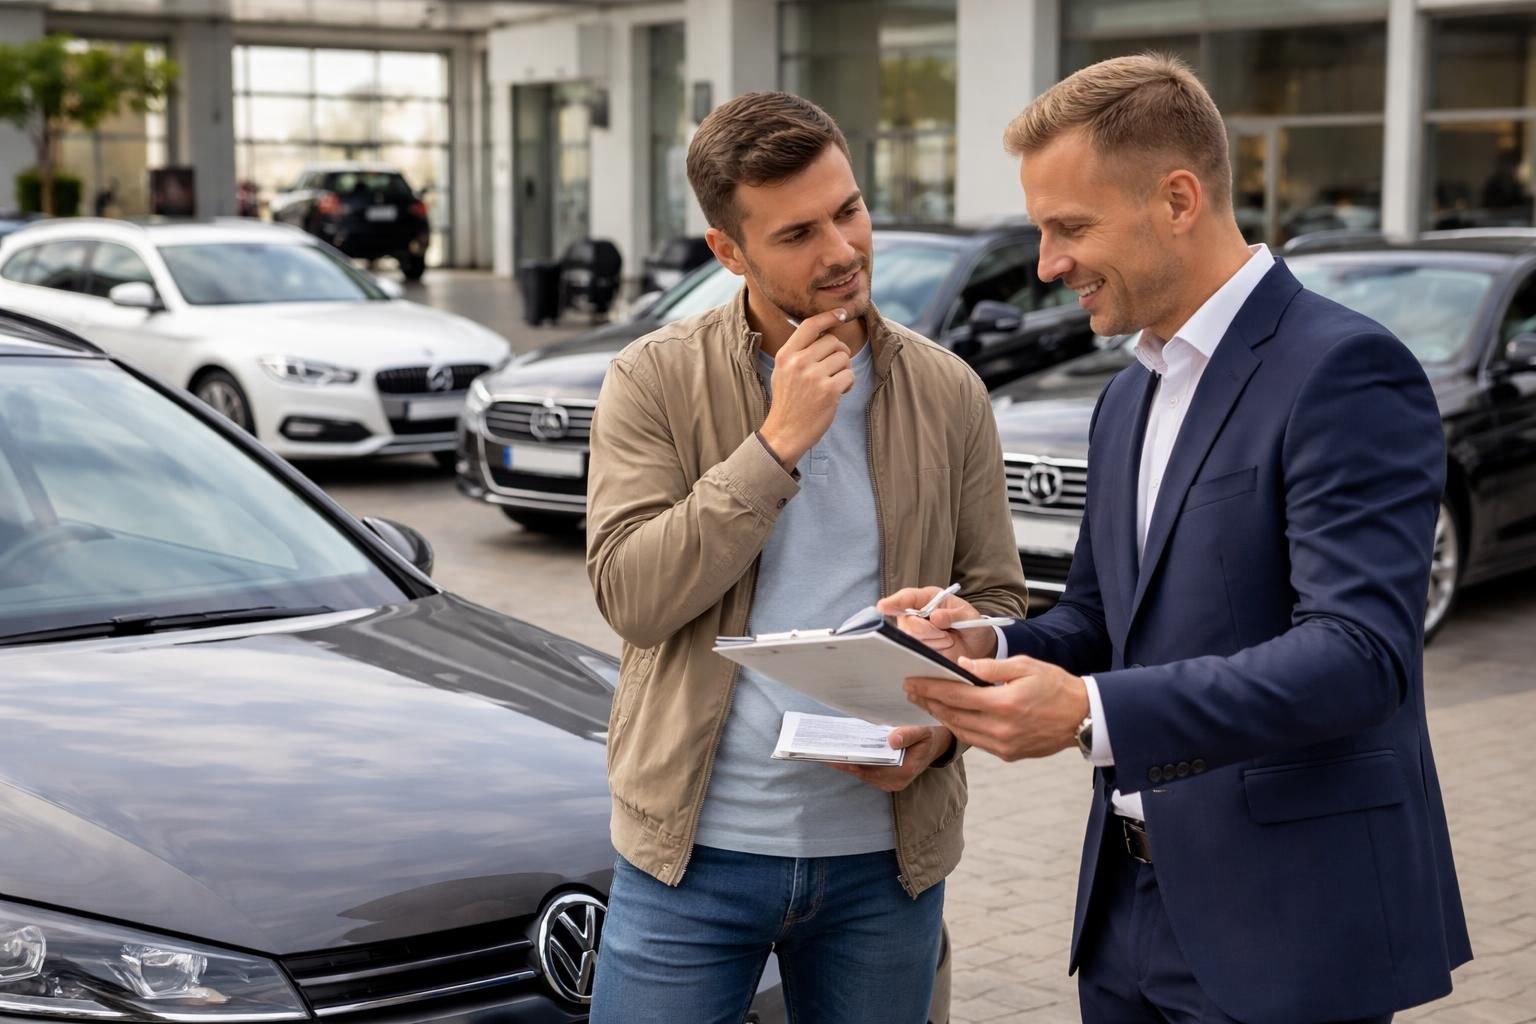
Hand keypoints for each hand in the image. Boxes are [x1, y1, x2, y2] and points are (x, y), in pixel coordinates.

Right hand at [758, 308, 855, 467]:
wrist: (785, 433)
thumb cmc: (788, 402)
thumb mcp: (783, 372)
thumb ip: (799, 352)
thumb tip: (824, 331)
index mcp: (786, 355)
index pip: (811, 325)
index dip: (829, 316)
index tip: (843, 313)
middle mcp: (798, 362)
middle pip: (833, 342)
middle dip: (839, 354)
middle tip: (833, 370)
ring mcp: (813, 376)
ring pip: (844, 358)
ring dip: (844, 371)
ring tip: (832, 384)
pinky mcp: (828, 390)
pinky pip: (849, 376)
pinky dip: (848, 384)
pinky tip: (837, 394)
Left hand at [828, 726, 953, 791]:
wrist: (934, 747)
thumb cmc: (927, 738)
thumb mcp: (922, 733)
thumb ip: (908, 735)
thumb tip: (891, 740)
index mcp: (904, 771)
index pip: (871, 769)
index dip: (853, 763)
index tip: (837, 755)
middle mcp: (895, 782)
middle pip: (864, 773)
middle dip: (846, 763)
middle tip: (826, 752)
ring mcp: (890, 783)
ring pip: (863, 774)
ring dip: (849, 765)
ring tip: (830, 753)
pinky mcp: (886, 781)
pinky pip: (867, 773)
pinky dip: (856, 765)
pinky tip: (845, 755)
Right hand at [877, 586, 997, 661]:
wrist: (978, 647)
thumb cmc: (972, 625)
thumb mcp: (969, 616)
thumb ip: (954, 615)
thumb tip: (935, 617)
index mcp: (928, 598)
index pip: (907, 598)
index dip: (894, 602)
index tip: (883, 607)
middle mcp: (917, 614)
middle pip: (907, 623)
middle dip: (928, 630)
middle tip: (947, 634)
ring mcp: (915, 633)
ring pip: (911, 639)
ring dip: (933, 642)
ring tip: (948, 640)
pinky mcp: (917, 649)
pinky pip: (915, 652)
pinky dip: (931, 652)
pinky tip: (942, 648)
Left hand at [903, 655, 1088, 761]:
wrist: (1084, 716)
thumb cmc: (1057, 686)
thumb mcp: (1025, 666)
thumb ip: (991, 667)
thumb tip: (961, 666)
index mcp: (1003, 703)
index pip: (955, 696)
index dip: (930, 688)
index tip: (912, 681)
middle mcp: (1000, 728)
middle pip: (953, 716)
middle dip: (929, 702)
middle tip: (911, 691)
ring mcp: (1004, 745)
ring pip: (961, 731)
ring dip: (941, 717)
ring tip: (926, 703)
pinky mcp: (1008, 754)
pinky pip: (976, 741)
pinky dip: (960, 728)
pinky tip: (952, 717)